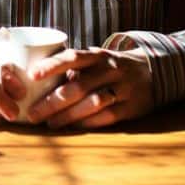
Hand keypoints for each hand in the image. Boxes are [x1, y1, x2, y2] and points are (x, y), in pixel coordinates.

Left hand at [24, 46, 153, 129]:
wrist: (153, 73)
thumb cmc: (110, 67)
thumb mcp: (95, 59)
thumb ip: (72, 67)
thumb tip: (34, 79)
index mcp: (97, 55)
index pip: (72, 57)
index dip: (52, 65)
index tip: (32, 75)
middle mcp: (110, 70)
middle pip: (78, 86)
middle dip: (52, 102)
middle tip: (33, 114)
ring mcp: (122, 88)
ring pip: (92, 103)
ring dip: (68, 115)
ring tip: (50, 124)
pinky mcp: (131, 107)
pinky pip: (107, 116)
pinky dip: (88, 123)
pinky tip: (73, 128)